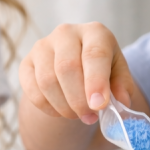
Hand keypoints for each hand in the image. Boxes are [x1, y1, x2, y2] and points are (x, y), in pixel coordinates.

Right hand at [19, 22, 136, 124]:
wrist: (75, 69)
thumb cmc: (100, 70)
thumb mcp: (118, 75)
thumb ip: (122, 87)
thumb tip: (121, 101)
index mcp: (95, 32)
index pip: (94, 54)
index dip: (96, 82)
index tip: (99, 105)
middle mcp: (66, 33)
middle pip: (67, 67)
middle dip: (78, 99)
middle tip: (89, 117)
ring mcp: (42, 46)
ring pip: (47, 81)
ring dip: (63, 106)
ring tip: (77, 115)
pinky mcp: (26, 63)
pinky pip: (32, 90)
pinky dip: (47, 107)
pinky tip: (60, 111)